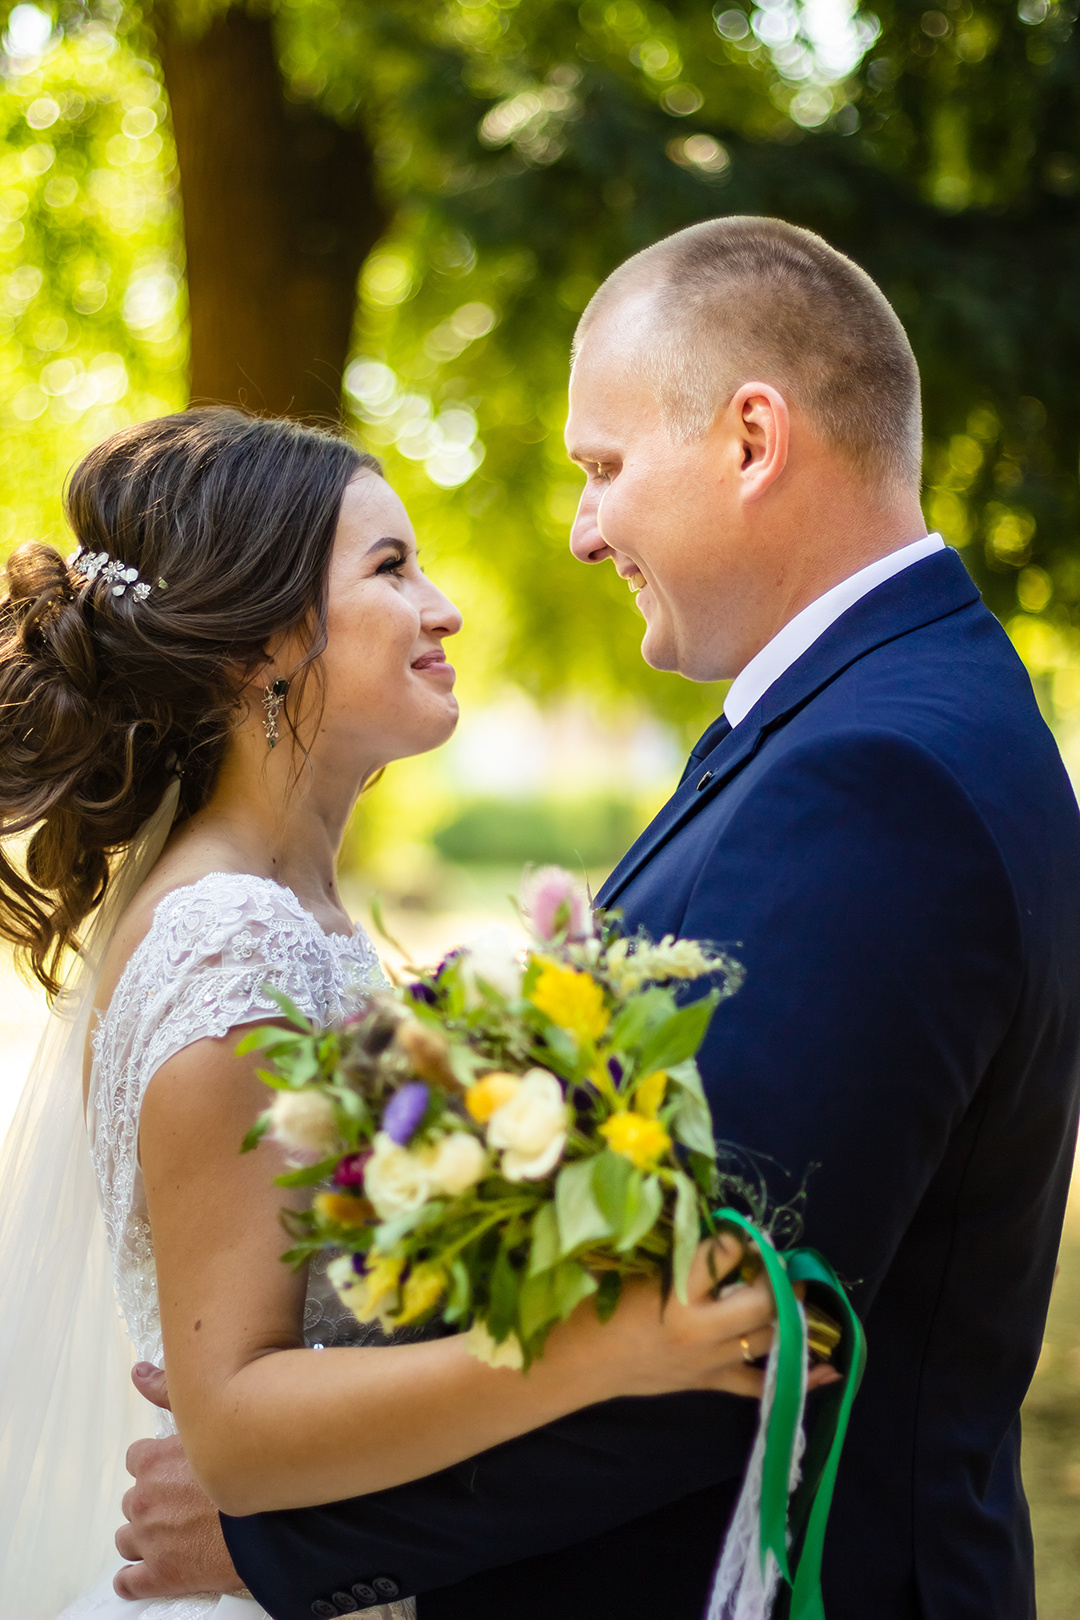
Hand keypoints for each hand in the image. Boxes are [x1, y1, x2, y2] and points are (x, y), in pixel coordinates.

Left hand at [113, 1363, 243, 1600]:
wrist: (276, 1517)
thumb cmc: (250, 1464)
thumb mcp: (209, 1417)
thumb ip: (167, 1394)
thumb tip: (138, 1372)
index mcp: (152, 1462)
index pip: (138, 1461)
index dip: (160, 1466)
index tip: (181, 1471)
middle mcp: (143, 1500)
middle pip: (135, 1500)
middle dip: (156, 1502)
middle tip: (190, 1502)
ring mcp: (149, 1541)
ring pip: (129, 1539)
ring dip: (148, 1537)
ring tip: (179, 1535)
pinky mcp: (160, 1576)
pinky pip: (129, 1582)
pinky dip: (136, 1578)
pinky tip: (154, 1571)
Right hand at [575, 1234, 841, 1401]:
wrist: (579, 1361)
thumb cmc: (598, 1306)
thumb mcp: (634, 1268)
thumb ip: (678, 1251)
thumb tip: (721, 1229)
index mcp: (676, 1295)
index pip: (725, 1254)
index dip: (740, 1237)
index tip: (743, 1230)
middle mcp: (700, 1330)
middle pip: (762, 1301)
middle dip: (780, 1277)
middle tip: (784, 1262)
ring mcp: (709, 1361)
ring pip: (770, 1339)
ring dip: (794, 1315)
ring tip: (807, 1296)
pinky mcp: (710, 1382)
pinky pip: (762, 1384)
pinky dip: (801, 1378)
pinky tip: (832, 1369)